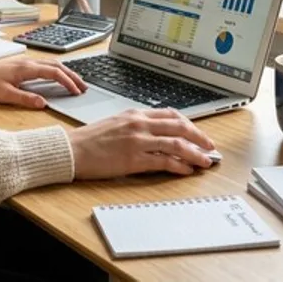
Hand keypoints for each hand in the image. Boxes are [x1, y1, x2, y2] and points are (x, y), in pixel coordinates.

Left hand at [0, 57, 86, 108]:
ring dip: (66, 72)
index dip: (67, 82)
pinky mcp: (24, 65)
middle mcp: (29, 62)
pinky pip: (46, 65)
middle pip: (57, 66)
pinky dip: (58, 70)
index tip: (76, 91)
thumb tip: (43, 104)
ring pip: (52, 64)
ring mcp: (27, 62)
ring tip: (77, 82)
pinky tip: (61, 76)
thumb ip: (25, 99)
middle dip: (72, 76)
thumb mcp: (5, 95)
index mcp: (26, 69)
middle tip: (84, 87)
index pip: (53, 73)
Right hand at [68, 108, 216, 178]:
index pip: (170, 114)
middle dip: (199, 136)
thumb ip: (137, 125)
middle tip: (210, 146)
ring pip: (176, 144)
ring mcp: (138, 141)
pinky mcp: (134, 159)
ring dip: (195, 153)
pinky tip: (187, 170)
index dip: (189, 124)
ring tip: (205, 161)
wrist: (72, 150)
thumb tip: (156, 133)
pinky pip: (164, 161)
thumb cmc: (90, 139)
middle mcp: (139, 124)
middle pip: (179, 126)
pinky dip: (179, 166)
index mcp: (135, 113)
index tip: (197, 132)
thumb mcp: (116, 123)